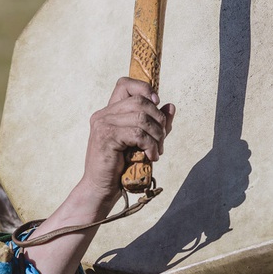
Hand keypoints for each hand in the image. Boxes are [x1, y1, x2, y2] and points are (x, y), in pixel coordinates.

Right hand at [24, 77, 174, 273]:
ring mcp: (103, 125)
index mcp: (109, 112)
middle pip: (140, 102)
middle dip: (158, 120)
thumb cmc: (121, 168)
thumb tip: (171, 106)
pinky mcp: (106, 138)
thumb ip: (156, 124)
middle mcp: (103, 115)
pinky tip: (152, 156)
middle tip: (162, 140)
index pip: (125, 84)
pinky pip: (137, 133)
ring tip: (158, 151)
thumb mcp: (142, 142)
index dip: (144, 89)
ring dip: (157, 135)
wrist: (101, 189)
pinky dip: (150, 145)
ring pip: (141, 117)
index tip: (157, 104)